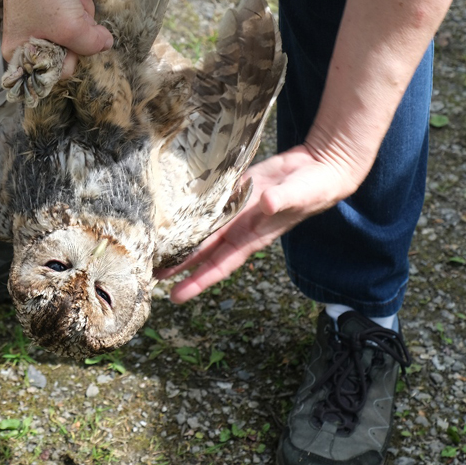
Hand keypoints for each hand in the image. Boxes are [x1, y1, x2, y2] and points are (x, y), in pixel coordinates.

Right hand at [0, 0, 112, 75]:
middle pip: (73, 45)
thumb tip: (106, 44)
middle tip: (69, 12)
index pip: (59, 70)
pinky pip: (75, 1)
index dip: (72, 56)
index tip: (75, 41)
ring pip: (78, 22)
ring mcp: (42, 14)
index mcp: (22, 52)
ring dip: (80, 5)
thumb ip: (92, 44)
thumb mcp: (71, 29)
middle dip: (78, 26)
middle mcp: (30, 35)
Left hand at [155, 143, 364, 302]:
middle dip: (177, 266)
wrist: (317, 168)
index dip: (197, 281)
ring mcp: (232, 211)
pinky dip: (187, 211)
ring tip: (150, 249)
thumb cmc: (314, 188)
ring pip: (199, 230)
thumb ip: (282, 200)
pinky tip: (167, 214)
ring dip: (177, 241)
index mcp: (251, 237)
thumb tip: (266, 204)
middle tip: (148, 277)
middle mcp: (237, 228)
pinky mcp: (230, 192)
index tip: (175, 296)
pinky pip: (205, 205)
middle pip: (201, 252)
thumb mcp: (300, 194)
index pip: (219, 265)